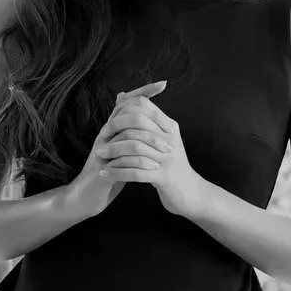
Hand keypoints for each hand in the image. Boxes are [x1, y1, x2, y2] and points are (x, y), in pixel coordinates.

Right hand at [60, 82, 166, 219]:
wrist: (89, 195)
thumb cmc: (110, 170)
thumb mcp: (122, 147)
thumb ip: (131, 130)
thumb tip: (143, 111)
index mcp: (112, 128)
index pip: (127, 102)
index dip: (143, 91)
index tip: (163, 84)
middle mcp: (106, 134)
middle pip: (126, 114)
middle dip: (152, 118)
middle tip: (171, 129)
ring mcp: (103, 151)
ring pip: (126, 137)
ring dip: (150, 143)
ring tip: (167, 151)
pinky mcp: (103, 169)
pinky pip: (122, 162)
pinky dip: (140, 163)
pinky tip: (153, 167)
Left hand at [99, 92, 209, 217]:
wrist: (189, 193)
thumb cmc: (169, 164)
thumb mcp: (161, 139)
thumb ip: (143, 120)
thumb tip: (121, 97)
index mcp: (169, 127)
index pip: (143, 106)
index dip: (123, 111)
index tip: (109, 122)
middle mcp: (170, 139)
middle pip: (137, 123)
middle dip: (115, 129)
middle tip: (101, 137)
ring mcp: (168, 159)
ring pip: (134, 147)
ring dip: (113, 150)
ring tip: (100, 154)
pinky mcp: (163, 177)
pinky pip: (135, 172)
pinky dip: (117, 172)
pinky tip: (105, 174)